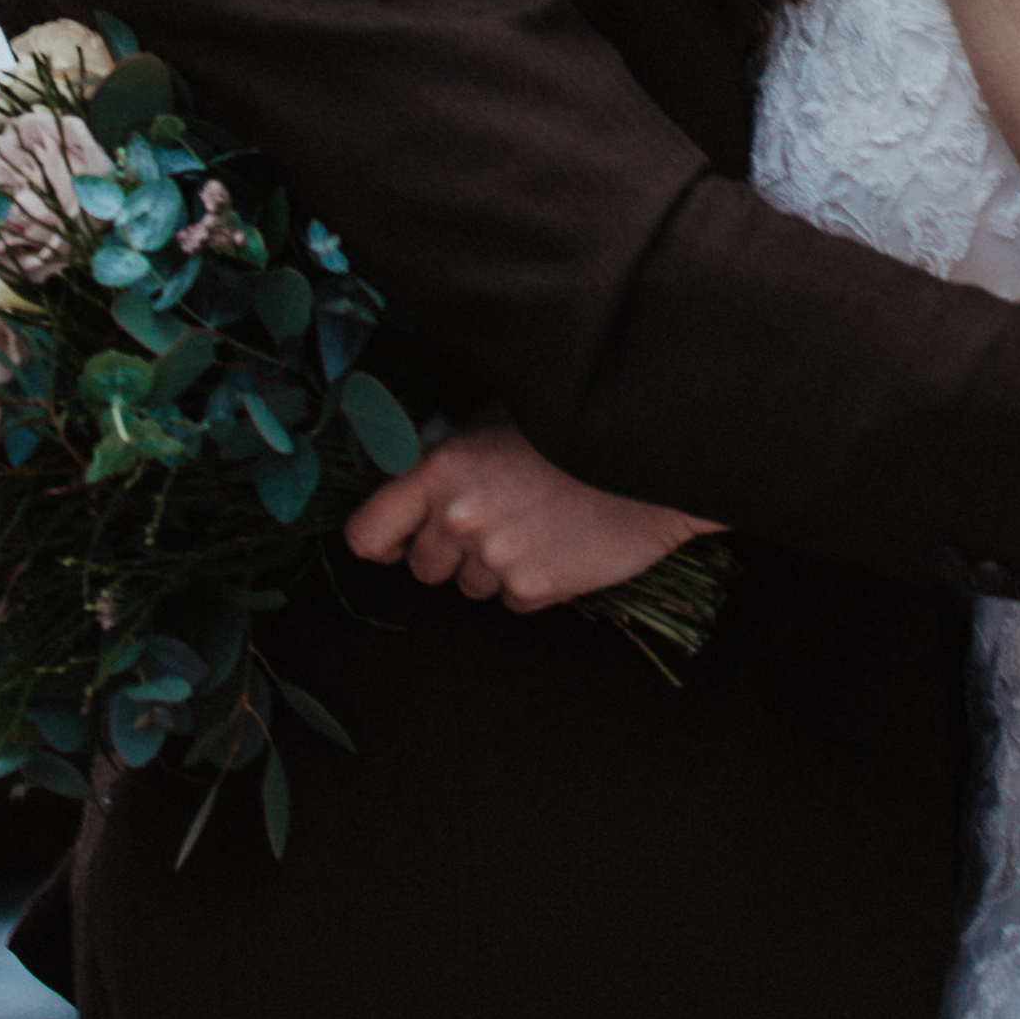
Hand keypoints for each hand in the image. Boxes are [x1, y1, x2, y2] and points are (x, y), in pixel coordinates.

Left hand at [344, 425, 717, 612]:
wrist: (652, 455)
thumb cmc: (573, 426)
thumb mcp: (497, 418)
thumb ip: (450, 455)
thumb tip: (416, 483)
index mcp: (439, 469)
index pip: (367, 534)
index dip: (381, 540)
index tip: (398, 539)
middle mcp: (458, 518)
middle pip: (422, 566)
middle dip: (449, 550)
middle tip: (495, 518)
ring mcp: (497, 558)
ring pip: (469, 586)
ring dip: (493, 567)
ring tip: (538, 524)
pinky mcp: (536, 588)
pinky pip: (513, 600)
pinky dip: (532, 583)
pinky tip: (562, 544)